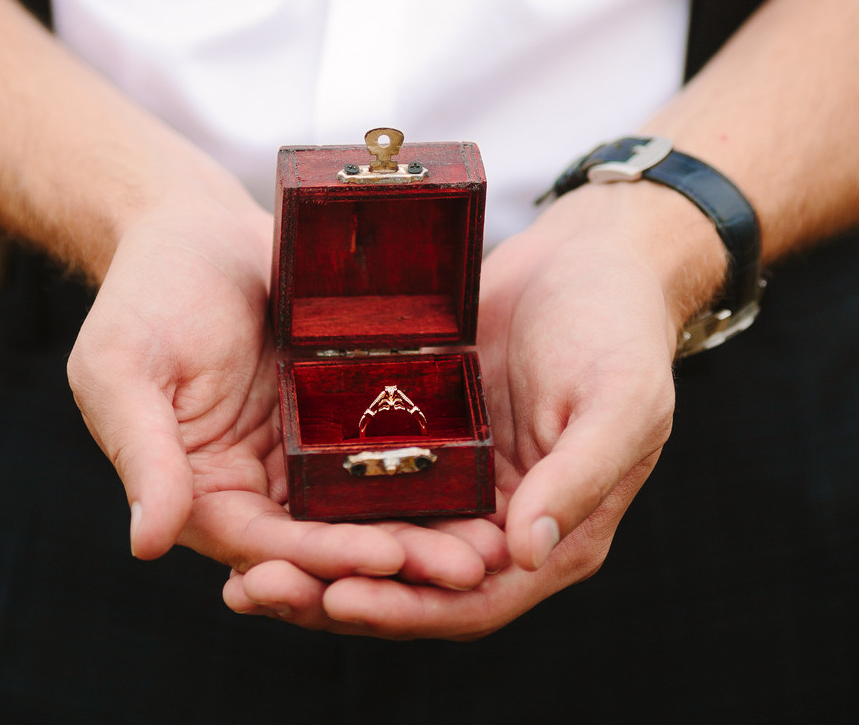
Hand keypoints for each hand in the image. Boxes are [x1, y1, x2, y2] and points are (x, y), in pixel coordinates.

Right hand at [67, 171, 506, 593]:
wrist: (189, 223)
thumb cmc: (143, 292)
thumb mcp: (124, 368)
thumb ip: (141, 453)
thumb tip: (149, 542)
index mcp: (201, 493)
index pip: (265, 546)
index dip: (324, 557)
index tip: (387, 560)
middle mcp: (257, 485)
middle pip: (330, 539)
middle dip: (398, 557)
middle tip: (471, 568)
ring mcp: (302, 448)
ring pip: (367, 502)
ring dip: (427, 526)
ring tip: (492, 541)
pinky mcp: (338, 406)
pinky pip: (385, 443)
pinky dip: (429, 465)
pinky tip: (482, 474)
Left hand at [224, 180, 721, 636]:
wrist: (593, 251)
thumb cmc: (621, 327)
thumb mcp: (618, 400)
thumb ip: (578, 477)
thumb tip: (525, 554)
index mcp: (552, 533)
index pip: (468, 597)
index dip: (404, 606)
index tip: (335, 599)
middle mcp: (496, 519)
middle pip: (406, 579)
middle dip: (332, 590)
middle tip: (253, 588)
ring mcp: (456, 475)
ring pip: (375, 534)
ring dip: (313, 554)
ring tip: (238, 564)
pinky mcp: (424, 429)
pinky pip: (364, 470)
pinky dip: (319, 490)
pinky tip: (261, 489)